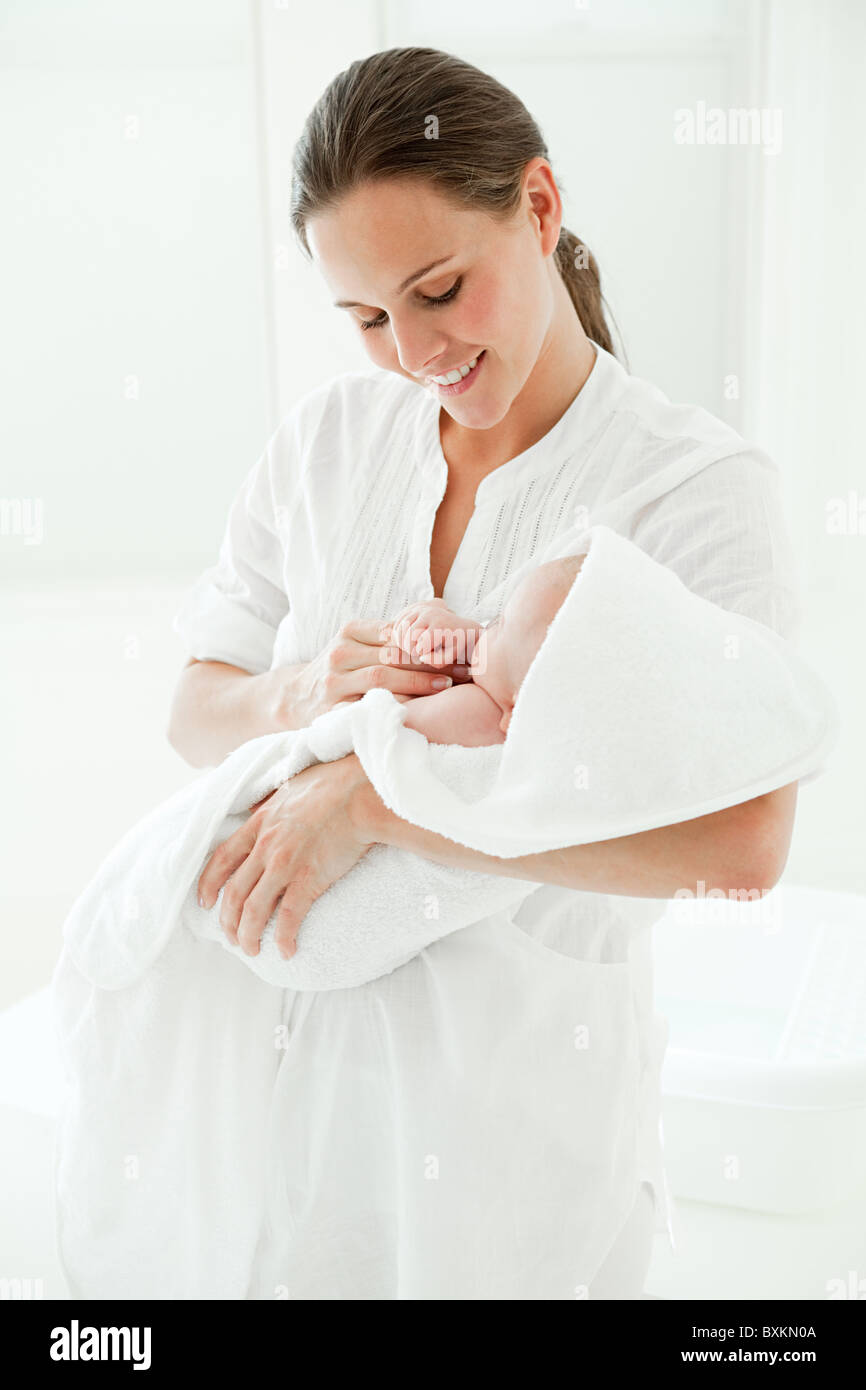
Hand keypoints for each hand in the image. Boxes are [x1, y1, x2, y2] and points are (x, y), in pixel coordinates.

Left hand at [197, 754, 375, 958]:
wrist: (360, 793)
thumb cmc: (332, 783)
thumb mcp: (288, 786)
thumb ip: (270, 801)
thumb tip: (259, 804)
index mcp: (259, 823)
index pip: (222, 858)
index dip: (209, 884)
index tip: (205, 903)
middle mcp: (266, 846)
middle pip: (234, 892)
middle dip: (228, 921)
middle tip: (231, 938)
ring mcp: (285, 863)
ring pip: (254, 909)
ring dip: (248, 934)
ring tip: (251, 950)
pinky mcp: (309, 877)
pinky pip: (290, 915)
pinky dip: (284, 936)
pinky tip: (286, 950)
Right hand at [274, 619, 468, 728]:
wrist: (296, 699)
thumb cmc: (342, 669)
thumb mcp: (358, 641)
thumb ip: (393, 631)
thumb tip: (442, 607)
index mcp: (350, 631)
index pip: (395, 631)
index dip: (428, 639)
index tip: (457, 646)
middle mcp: (340, 653)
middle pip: (392, 654)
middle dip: (430, 661)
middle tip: (462, 668)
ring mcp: (334, 682)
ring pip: (381, 678)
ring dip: (418, 682)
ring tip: (445, 685)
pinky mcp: (331, 709)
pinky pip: (368, 706)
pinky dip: (393, 707)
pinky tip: (417, 710)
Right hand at [388, 599, 481, 667]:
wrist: (462, 627)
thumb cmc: (457, 644)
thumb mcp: (452, 655)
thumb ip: (438, 661)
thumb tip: (421, 658)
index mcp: (439, 625)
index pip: (419, 642)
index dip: (418, 652)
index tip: (423, 656)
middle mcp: (429, 613)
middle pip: (408, 633)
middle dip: (408, 646)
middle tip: (414, 653)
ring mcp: (421, 609)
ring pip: (401, 625)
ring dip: (401, 640)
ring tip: (410, 648)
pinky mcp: (414, 609)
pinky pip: (399, 621)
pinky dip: (398, 633)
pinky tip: (404, 641)